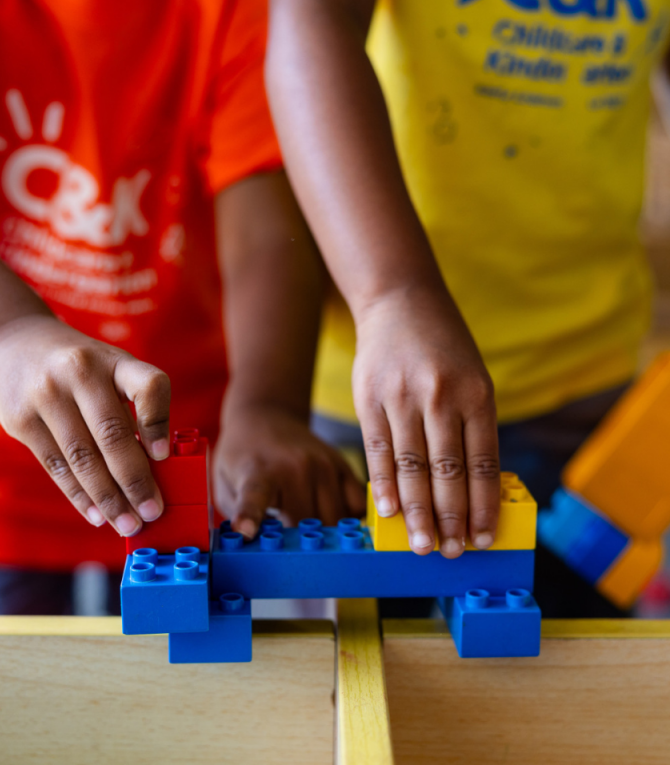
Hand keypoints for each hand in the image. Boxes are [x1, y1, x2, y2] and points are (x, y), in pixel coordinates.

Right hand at [0, 315, 170, 536]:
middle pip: (112, 435)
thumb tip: (155, 467)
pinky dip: (79, 495)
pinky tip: (97, 514)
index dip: (158, 422)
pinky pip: (56, 466)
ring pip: (82, 458)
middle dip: (135, 481)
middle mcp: (80, 373)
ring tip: (127, 522)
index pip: (148, 386)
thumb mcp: (109, 367)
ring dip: (108, 497)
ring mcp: (46, 396)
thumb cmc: (77, 366)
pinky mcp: (20, 420)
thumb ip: (131, 405)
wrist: (10, 340)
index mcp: (113, 360)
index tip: (163, 456)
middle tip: (152, 512)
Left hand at [214, 403, 365, 536]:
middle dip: (298, 541)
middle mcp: (294, 467)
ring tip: (306, 523)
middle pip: (305, 523)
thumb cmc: (243, 457)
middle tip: (287, 539)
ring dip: (323, 531)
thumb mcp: (225, 483)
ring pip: (334, 519)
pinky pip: (357, 506)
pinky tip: (330, 513)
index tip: (244, 531)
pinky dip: (348, 517)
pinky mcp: (341, 464)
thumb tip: (253, 547)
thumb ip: (236, 516)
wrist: (266, 416)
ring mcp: (322, 465)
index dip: (249, 515)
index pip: (254, 496)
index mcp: (257, 472)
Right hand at [353, 288, 499, 557]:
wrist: (400, 301)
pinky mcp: (370, 399)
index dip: (483, 505)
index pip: (482, 463)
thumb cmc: (443, 346)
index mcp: (476, 393)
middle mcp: (441, 396)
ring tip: (421, 544)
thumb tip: (470, 489)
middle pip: (447, 472)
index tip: (483, 537)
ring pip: (412, 467)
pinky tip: (388, 511)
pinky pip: (377, 450)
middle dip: (450, 518)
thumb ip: (472, 426)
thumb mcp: (473, 378)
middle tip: (452, 552)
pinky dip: (384, 484)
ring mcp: (403, 397)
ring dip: (417, 512)